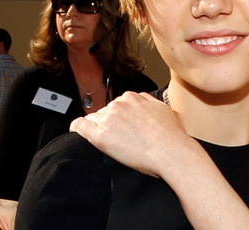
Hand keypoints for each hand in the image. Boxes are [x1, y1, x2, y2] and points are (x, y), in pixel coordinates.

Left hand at [70, 91, 191, 177]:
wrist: (170, 151)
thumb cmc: (170, 135)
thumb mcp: (163, 108)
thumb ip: (148, 101)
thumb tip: (141, 101)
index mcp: (132, 97)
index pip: (116, 104)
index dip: (118, 117)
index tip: (122, 126)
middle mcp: (119, 104)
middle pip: (104, 111)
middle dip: (108, 123)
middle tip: (119, 138)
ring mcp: (109, 118)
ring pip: (93, 119)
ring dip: (97, 128)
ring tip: (108, 141)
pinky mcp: (100, 135)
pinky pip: (79, 126)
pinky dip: (77, 128)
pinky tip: (78, 133)